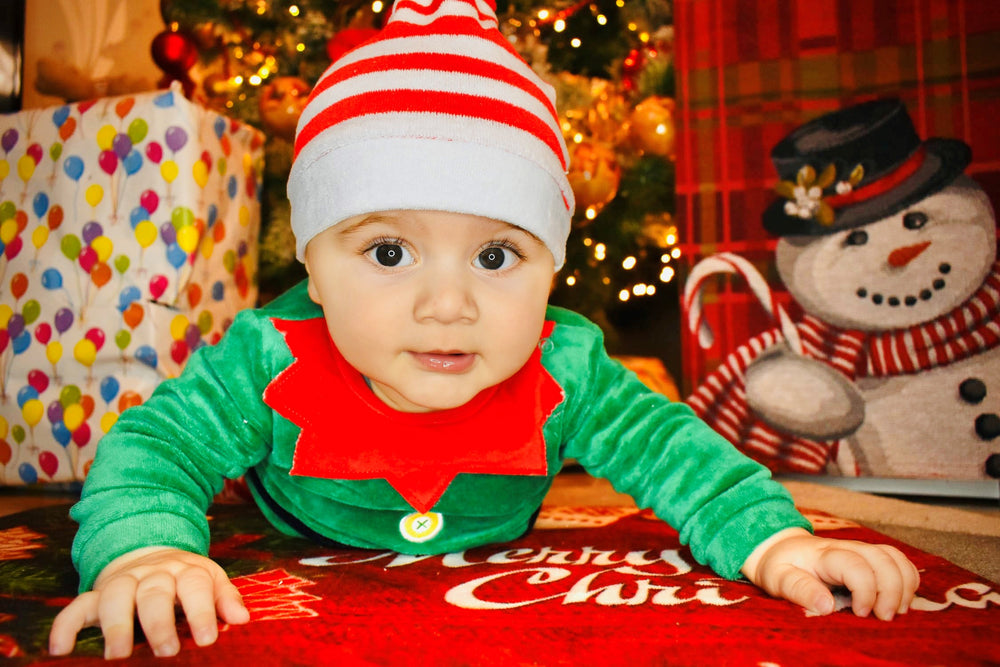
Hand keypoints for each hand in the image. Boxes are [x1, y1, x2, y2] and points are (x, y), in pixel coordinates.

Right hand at [48, 546, 249, 658]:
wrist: (151, 555)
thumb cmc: (186, 580)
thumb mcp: (211, 582)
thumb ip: (225, 599)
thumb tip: (242, 618)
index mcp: (186, 571)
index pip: (196, 586)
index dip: (201, 611)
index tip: (208, 638)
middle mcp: (153, 573)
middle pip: (154, 592)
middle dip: (159, 622)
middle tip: (167, 653)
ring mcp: (122, 581)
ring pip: (115, 596)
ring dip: (116, 625)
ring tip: (119, 656)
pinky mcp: (95, 594)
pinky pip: (75, 607)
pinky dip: (66, 626)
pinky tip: (60, 650)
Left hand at [741, 528, 919, 619]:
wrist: (778, 549)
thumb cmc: (779, 567)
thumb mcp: (778, 579)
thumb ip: (800, 590)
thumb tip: (826, 606)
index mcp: (824, 555)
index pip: (856, 565)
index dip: (866, 591)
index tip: (860, 613)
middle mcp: (847, 548)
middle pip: (884, 559)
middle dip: (892, 591)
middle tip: (882, 618)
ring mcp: (860, 550)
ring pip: (895, 558)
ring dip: (903, 586)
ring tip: (893, 611)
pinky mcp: (869, 557)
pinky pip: (898, 561)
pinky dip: (907, 580)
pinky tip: (898, 600)